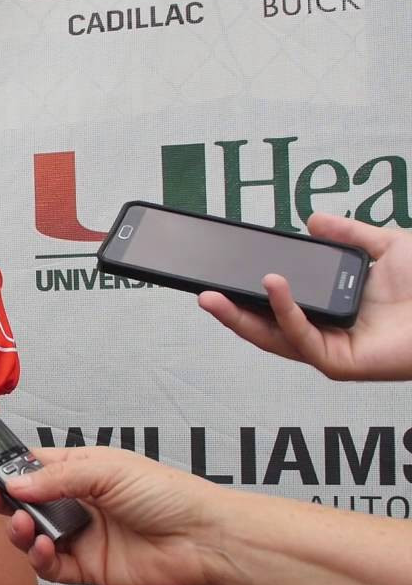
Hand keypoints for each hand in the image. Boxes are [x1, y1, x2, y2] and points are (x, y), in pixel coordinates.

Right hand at [0, 447, 220, 584]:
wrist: (202, 540)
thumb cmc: (168, 495)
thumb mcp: (106, 471)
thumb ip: (56, 479)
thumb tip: (16, 483)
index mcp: (83, 471)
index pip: (33, 465)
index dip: (3, 465)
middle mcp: (79, 503)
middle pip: (26, 500)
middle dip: (1, 497)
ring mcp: (82, 536)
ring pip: (33, 534)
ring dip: (18, 528)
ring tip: (19, 522)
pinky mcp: (88, 568)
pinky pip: (51, 566)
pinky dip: (39, 558)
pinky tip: (41, 546)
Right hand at [198, 213, 411, 380]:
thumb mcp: (385, 246)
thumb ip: (348, 233)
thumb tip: (312, 219)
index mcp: (332, 311)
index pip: (279, 305)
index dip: (248, 292)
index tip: (224, 273)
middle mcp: (327, 334)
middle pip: (264, 326)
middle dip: (228, 311)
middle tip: (200, 292)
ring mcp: (331, 352)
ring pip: (272, 338)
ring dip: (240, 317)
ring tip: (215, 294)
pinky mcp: (340, 365)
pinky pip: (301, 339)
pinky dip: (283, 313)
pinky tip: (272, 288)